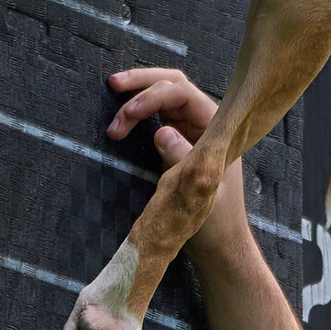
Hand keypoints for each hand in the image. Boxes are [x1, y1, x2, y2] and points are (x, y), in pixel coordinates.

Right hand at [107, 67, 251, 260]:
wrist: (219, 248)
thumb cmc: (217, 224)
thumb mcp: (201, 195)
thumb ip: (183, 162)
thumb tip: (162, 132)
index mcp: (217, 130)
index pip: (183, 94)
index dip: (153, 97)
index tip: (126, 114)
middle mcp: (206, 124)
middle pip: (173, 85)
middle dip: (143, 82)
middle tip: (113, 84)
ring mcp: (192, 132)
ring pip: (164, 96)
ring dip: (138, 93)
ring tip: (111, 93)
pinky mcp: (178, 143)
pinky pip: (158, 115)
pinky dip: (139, 110)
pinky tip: (123, 113)